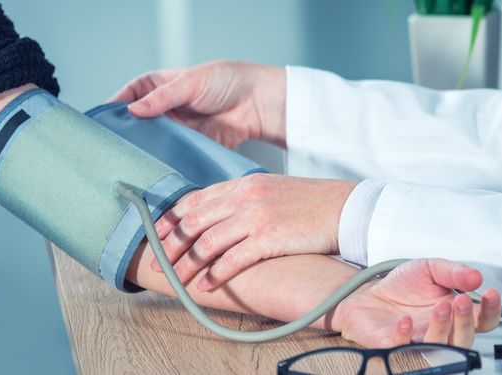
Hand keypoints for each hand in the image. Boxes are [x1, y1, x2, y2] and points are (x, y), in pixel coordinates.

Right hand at [109, 61, 286, 147]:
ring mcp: (176, 130)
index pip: (128, 97)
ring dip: (145, 152)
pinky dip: (165, 162)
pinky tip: (156, 170)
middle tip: (112, 149)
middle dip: (127, 136)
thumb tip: (133, 110)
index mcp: (158, 87)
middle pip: (137, 124)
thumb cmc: (226, 81)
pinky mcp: (190, 147)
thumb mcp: (190, 83)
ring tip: (130, 163)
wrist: (257, 102)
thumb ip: (162, 98)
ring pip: (153, 143)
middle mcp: (164, 110)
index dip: (114, 109)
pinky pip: (173, 156)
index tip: (101, 124)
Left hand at [154, 174, 355, 289]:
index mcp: (243, 184)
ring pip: (207, 243)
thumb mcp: (271, 189)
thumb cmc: (309, 202)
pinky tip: (205, 285)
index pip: (195, 200)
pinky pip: (232, 259)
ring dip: (187, 264)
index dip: (172, 219)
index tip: (157, 234)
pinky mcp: (269, 238)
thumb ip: (244, 198)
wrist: (343, 207)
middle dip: (171, 245)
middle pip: (194, 222)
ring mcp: (256, 217)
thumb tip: (219, 215)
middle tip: (158, 262)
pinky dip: (214, 275)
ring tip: (176, 280)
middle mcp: (244, 197)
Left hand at [333, 259, 500, 347]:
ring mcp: (419, 341)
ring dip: (442, 329)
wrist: (367, 293)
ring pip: (440, 349)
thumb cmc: (401, 286)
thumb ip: (453, 272)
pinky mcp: (395, 347)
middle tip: (459, 300)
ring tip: (439, 307)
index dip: (491, 310)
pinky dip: (405, 337)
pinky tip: (404, 320)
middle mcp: (440, 331)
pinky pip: (404, 350)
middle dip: (465, 321)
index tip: (490, 293)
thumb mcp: (429, 268)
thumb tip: (476, 277)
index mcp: (454, 314)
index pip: (483, 320)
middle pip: (465, 339)